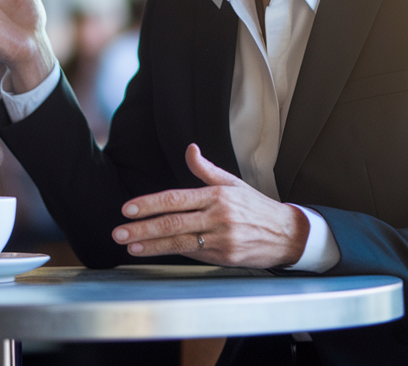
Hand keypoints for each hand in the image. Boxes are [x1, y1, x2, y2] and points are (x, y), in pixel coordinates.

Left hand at [111, 144, 308, 268]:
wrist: (288, 234)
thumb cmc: (255, 207)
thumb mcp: (232, 183)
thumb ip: (206, 170)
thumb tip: (190, 149)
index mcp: (217, 195)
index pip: (175, 198)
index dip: (149, 204)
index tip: (128, 209)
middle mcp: (218, 216)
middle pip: (172, 223)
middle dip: (142, 228)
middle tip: (119, 232)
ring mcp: (222, 239)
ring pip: (179, 242)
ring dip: (151, 245)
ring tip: (130, 245)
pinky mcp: (226, 257)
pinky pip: (194, 254)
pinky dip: (172, 253)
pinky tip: (154, 252)